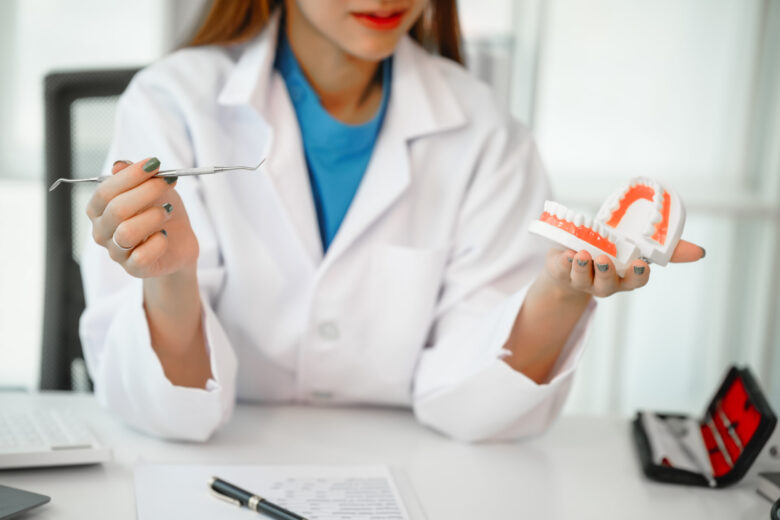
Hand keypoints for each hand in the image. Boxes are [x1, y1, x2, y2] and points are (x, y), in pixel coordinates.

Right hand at [86, 158, 198, 278]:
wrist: (179, 245)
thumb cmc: (162, 213)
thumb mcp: (155, 190)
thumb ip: (138, 177)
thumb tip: (118, 165)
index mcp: (99, 209)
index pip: (106, 191)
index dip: (131, 176)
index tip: (155, 163)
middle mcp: (102, 231)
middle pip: (117, 210)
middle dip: (146, 192)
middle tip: (168, 182)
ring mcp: (116, 252)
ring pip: (127, 233)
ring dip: (153, 217)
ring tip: (167, 212)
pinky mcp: (133, 268)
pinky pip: (141, 256)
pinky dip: (158, 242)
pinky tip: (165, 235)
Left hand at [544, 240, 705, 297]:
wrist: (571, 260)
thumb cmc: (610, 251)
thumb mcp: (636, 247)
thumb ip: (667, 249)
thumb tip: (701, 252)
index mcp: (624, 276)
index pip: (635, 280)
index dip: (637, 274)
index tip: (640, 263)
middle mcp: (604, 282)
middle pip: (608, 284)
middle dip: (607, 273)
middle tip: (604, 259)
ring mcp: (581, 279)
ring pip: (582, 278)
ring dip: (583, 267)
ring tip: (583, 254)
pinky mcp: (562, 271)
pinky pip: (562, 269)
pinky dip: (564, 262)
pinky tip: (566, 254)